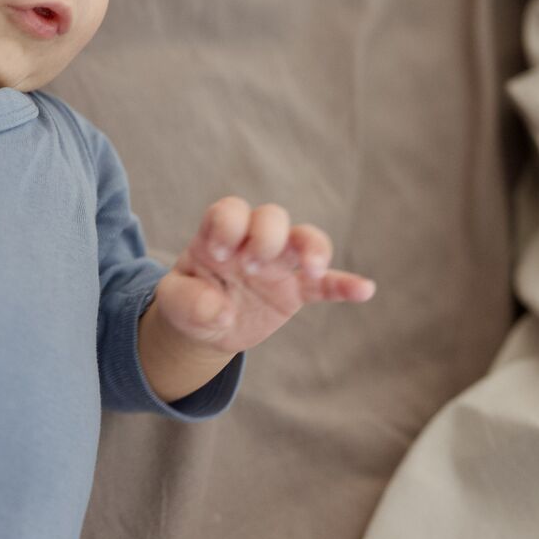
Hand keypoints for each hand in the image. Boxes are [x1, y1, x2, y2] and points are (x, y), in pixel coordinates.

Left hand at [139, 197, 374, 401]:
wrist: (204, 327)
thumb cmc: (188, 302)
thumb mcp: (173, 303)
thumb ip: (188, 302)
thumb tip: (220, 311)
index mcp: (217, 235)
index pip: (229, 211)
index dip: (228, 225)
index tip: (219, 255)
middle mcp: (250, 241)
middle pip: (271, 218)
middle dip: (267, 236)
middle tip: (250, 268)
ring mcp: (277, 265)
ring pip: (303, 240)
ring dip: (311, 248)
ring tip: (311, 268)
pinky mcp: (296, 291)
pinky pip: (325, 284)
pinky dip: (344, 285)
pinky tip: (364, 290)